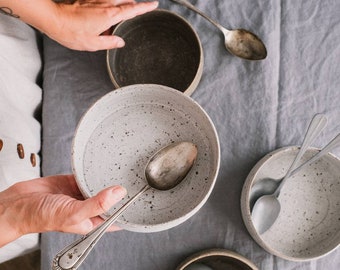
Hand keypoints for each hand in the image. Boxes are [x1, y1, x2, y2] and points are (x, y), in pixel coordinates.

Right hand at [0, 174, 126, 246]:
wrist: (19, 204)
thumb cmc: (42, 217)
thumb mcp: (74, 213)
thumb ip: (98, 203)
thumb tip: (119, 193)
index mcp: (93, 221)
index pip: (118, 216)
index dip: (130, 209)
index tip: (143, 198)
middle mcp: (90, 207)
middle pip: (112, 198)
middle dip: (122, 190)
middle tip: (137, 178)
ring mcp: (82, 194)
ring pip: (101, 184)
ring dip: (109, 178)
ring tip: (124, 169)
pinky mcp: (74, 182)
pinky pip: (88, 174)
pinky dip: (94, 170)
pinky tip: (102, 165)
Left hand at [49, 0, 158, 50]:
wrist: (53, 18)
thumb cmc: (71, 32)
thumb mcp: (93, 44)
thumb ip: (110, 42)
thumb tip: (120, 42)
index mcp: (110, 15)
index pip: (133, 9)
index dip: (145, 7)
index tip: (154, 4)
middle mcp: (105, 4)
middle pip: (126, 1)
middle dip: (132, 7)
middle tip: (132, 17)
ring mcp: (97, 0)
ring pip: (115, 0)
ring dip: (120, 7)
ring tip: (113, 21)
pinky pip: (104, 1)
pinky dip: (108, 7)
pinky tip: (100, 18)